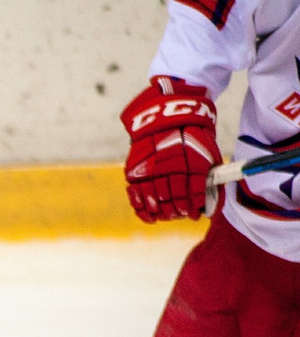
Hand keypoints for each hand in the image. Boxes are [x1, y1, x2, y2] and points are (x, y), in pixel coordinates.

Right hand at [121, 77, 219, 223]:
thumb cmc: (192, 132)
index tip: (194, 215)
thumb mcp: (207, 150)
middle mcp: (170, 167)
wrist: (168, 110)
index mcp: (191, 161)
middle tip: (180, 215)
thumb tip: (210, 200)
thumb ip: (209, 175)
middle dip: (177, 211)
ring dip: (162, 212)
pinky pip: (136, 195)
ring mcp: (150, 169)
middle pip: (172, 199)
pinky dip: (142, 209)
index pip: (192, 193)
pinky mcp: (135, 170)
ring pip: (154, 200)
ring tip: (166, 216)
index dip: (193, 207)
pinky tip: (150, 217)